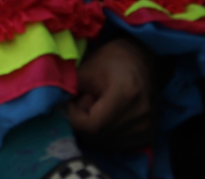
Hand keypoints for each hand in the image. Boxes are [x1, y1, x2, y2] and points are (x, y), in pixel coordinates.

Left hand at [68, 36, 154, 151]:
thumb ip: (70, 89)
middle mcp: (141, 117)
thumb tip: (56, 109)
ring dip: (94, 129)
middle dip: (83, 122)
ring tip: (97, 107)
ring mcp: (147, 129)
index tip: (72, 101)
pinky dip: (106, 134)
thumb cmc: (112, 60)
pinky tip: (107, 116)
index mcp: (126, 96)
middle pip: (98, 137)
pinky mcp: (148, 136)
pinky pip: (118, 145)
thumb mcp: (87, 68)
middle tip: (84, 102)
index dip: (74, 117)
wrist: (143, 60)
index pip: (92, 126)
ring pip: (107, 144)